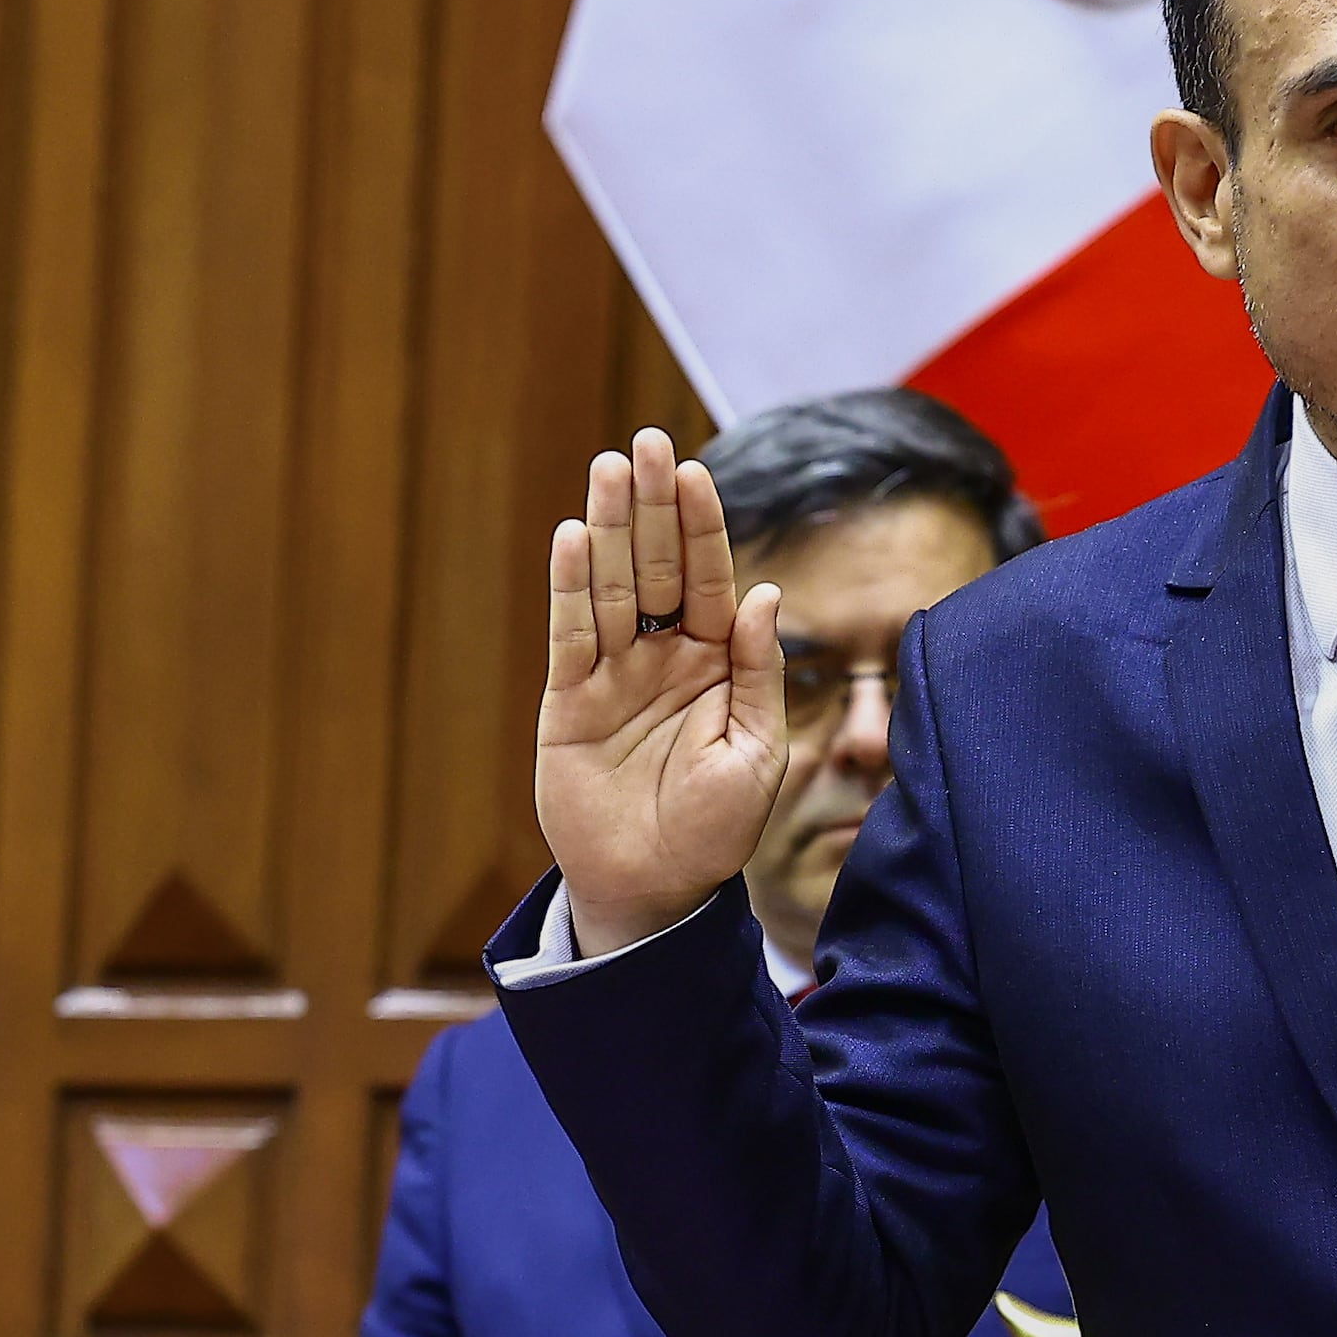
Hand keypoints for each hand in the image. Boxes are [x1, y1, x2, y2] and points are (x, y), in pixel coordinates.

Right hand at [536, 430, 789, 955]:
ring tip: (608, 470)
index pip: (709, 578)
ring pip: (609, 587)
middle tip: (646, 445)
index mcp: (717, 663)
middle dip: (652, 506)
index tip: (695, 472)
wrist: (655, 891)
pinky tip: (570, 538)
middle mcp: (664, 657)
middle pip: (655, 566)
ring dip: (607, 528)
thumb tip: (767, 594)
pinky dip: (569, 588)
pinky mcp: (569, 702)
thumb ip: (760, 673)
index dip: (701, 526)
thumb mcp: (759, 753)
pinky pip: (569, 635)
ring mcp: (614, 676)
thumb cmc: (716, 830)